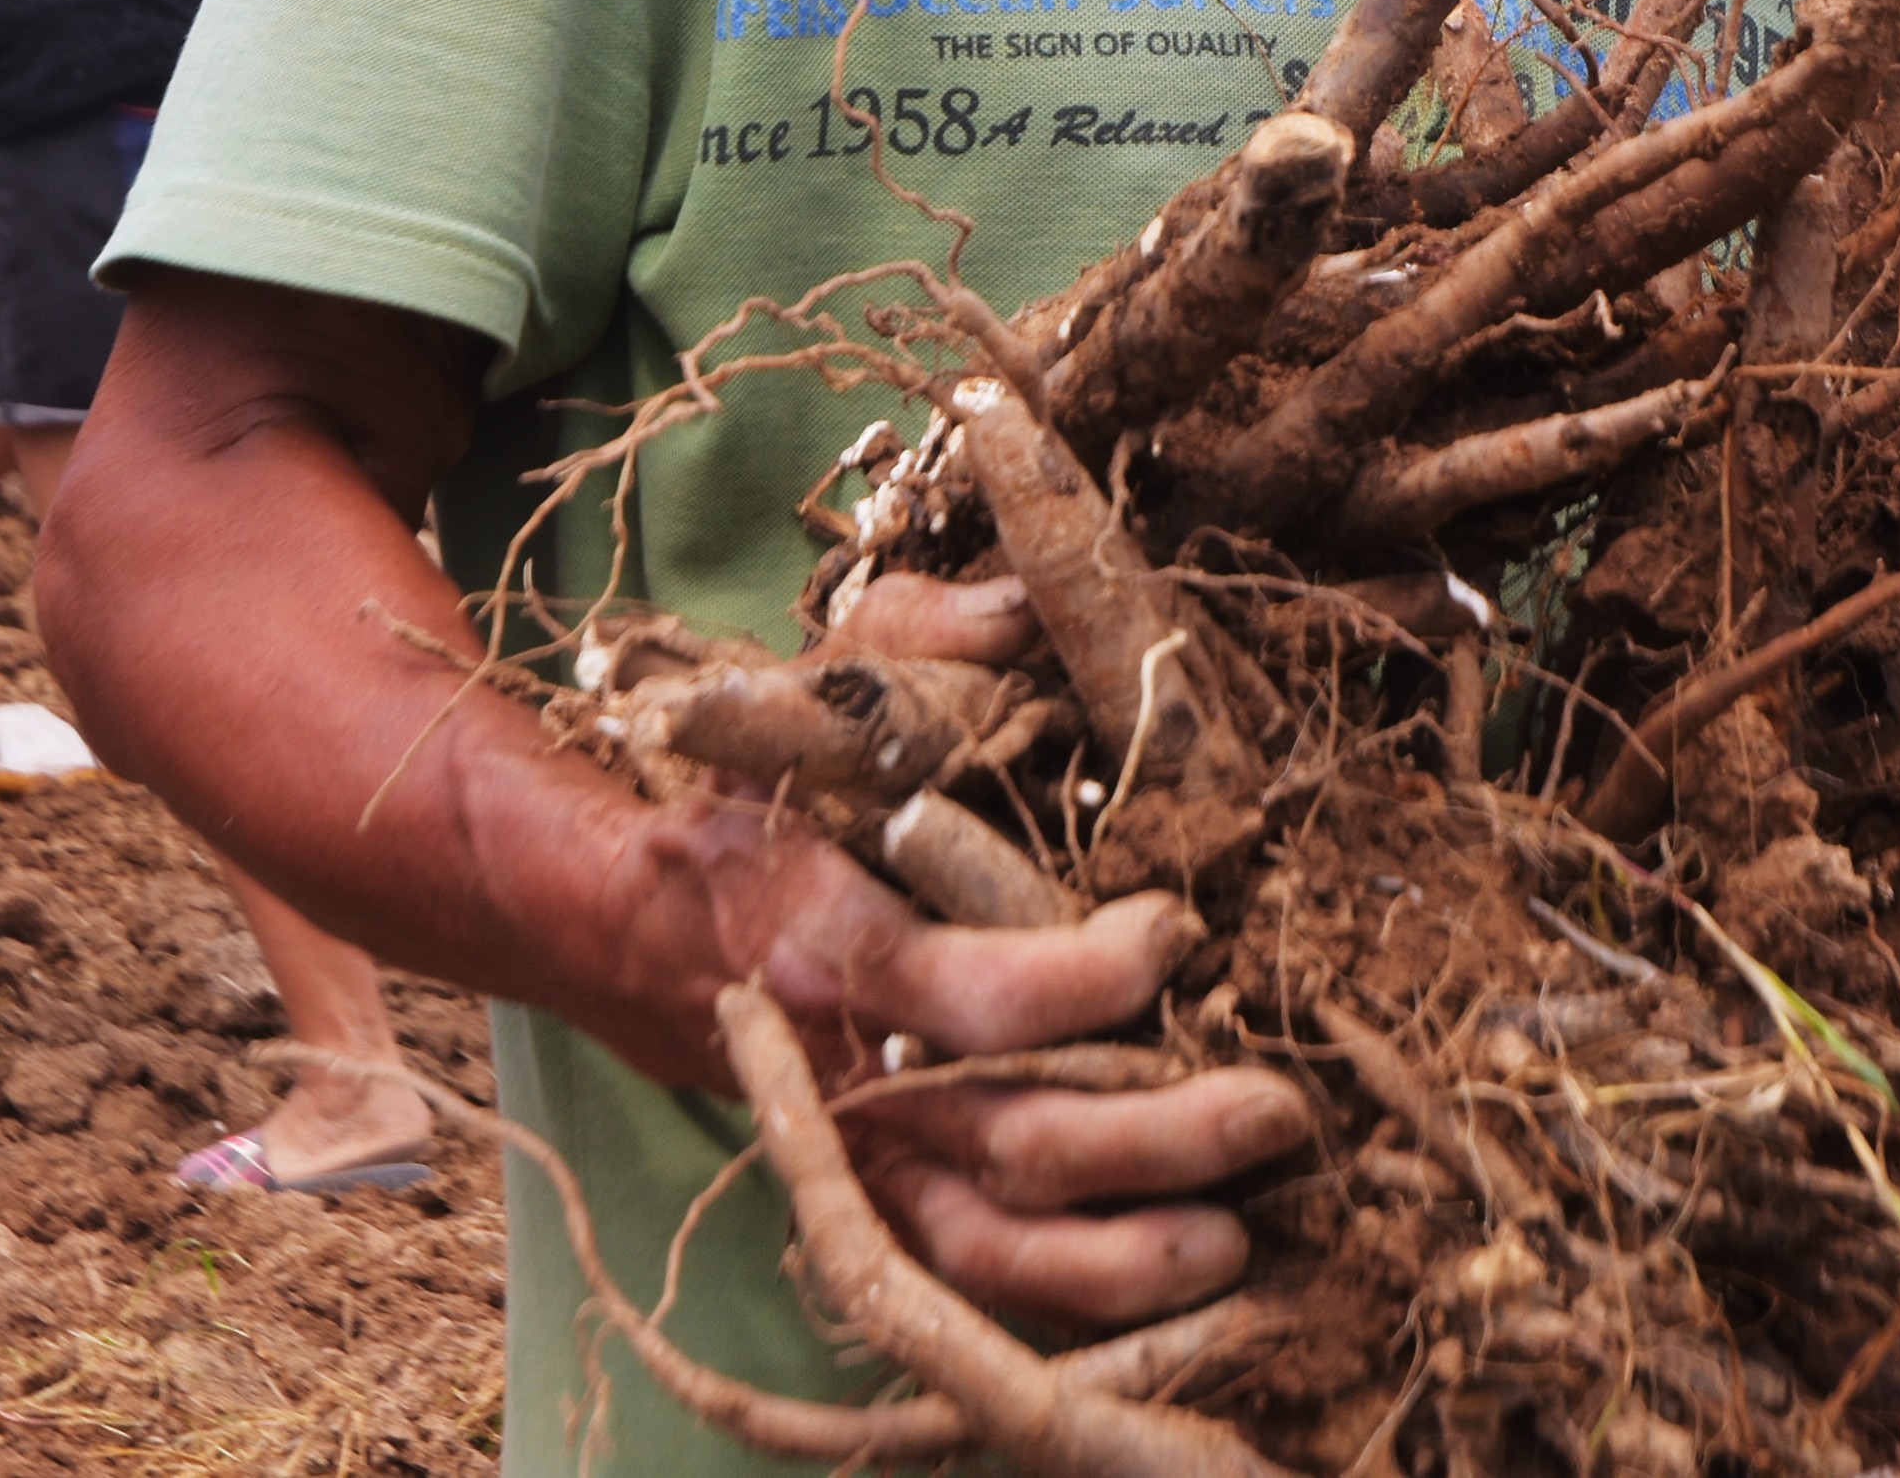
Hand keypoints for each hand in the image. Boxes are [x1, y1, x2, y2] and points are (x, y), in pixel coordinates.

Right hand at [640, 570, 1314, 1329]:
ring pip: (986, 1246)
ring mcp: (860, 1154)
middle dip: (1148, 1136)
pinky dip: (1073, 1300)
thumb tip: (1036, 599)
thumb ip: (929, 639)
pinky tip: (1179, 1281)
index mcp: (820, 935)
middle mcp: (838, 1069)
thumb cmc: (754, 792)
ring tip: (1236, 1235)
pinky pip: (972, 1281)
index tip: (1172, 934)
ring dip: (1119, 1256)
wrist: (627, 923)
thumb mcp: (821, 686)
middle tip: (1272, 1106)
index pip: (951, 991)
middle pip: (1000, 1139)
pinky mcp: (878, 1203)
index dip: (1071, 982)